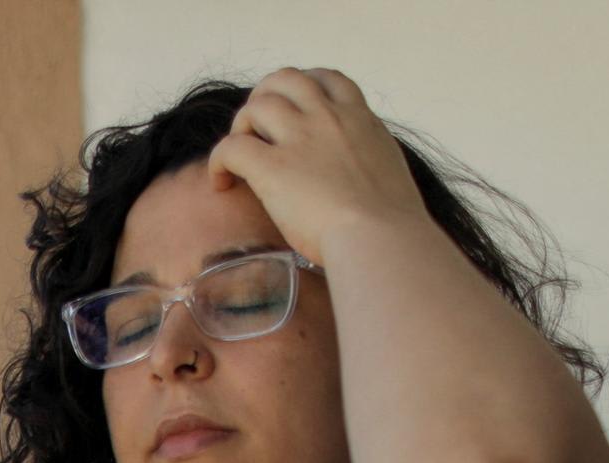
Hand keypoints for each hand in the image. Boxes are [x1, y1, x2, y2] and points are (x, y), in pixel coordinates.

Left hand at [207, 67, 428, 268]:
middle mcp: (328, 118)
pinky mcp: (274, 167)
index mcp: (359, 118)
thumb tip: (356, 172)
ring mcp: (301, 138)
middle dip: (263, 97)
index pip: (326, 79)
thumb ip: (366, 158)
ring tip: (237, 159)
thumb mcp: (387, 170)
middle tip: (254, 131)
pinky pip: (231, 147)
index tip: (290, 110)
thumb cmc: (390, 223)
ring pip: (256, 106)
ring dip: (240, 127)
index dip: (300, 88)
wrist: (381, 237)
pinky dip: (219, 161)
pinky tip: (221, 184)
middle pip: (284, 79)